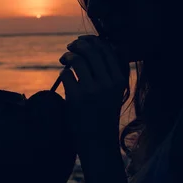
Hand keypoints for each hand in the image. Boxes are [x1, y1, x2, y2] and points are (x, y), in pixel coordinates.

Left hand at [59, 35, 128, 152]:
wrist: (99, 142)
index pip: (107, 49)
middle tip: (70, 47)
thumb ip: (111, 70)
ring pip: (77, 60)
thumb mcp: (115, 92)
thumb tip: (100, 45)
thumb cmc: (104, 114)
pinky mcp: (76, 97)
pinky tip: (64, 77)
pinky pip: (66, 74)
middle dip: (77, 44)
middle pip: (91, 50)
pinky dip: (63, 72)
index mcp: (120, 79)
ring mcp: (92, 90)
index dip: (92, 40)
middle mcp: (108, 83)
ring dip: (67, 56)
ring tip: (64, 59)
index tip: (83, 40)